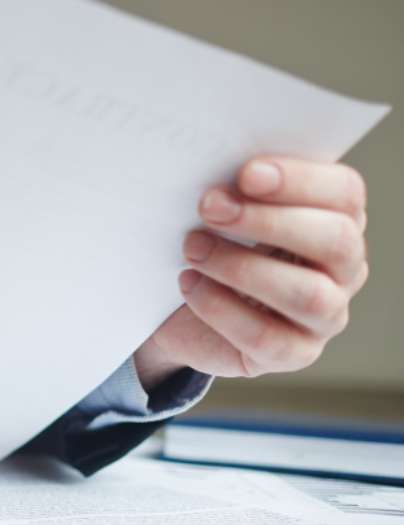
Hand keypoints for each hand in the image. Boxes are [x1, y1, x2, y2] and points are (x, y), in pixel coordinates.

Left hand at [135, 156, 368, 386]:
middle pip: (335, 241)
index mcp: (337, 218)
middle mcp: (343, 268)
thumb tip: (214, 171)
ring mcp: (325, 316)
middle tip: (209, 206)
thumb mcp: (223, 211)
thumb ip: (235, 188)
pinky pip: (267, 337)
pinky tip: (189, 285)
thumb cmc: (212, 243)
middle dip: (268, 221)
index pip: (345, 193)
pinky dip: (222, 309)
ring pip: (308, 294)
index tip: (246, 173)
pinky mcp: (293, 353)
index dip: (300, 180)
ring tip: (192, 248)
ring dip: (242, 267)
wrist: (180, 309)